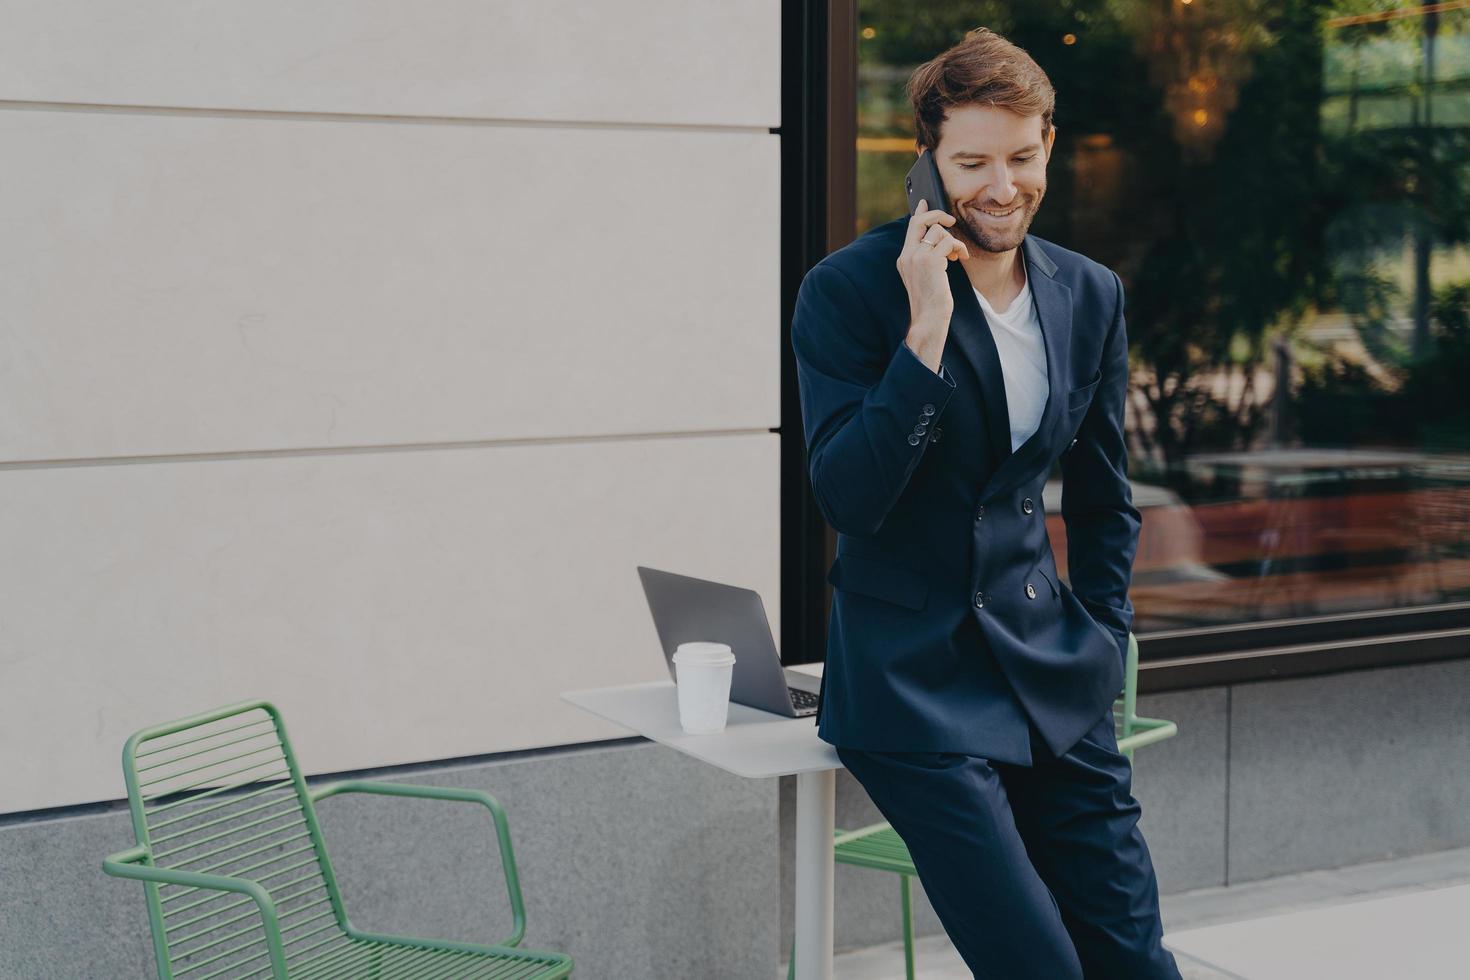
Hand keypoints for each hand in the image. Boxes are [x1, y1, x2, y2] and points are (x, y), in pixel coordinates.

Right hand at [898, 199, 968, 371]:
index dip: (920, 213)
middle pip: (920, 221)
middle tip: (950, 220)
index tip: (924, 202)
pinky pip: (948, 241)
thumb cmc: (931, 301)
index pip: (910, 228)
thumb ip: (927, 257)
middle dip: (937, 215)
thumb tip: (940, 238)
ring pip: (938, 231)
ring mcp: (917, 258)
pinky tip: (960, 258)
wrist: (929, 319)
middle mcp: (907, 255)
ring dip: (953, 240)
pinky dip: (958, 248)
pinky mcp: (930, 261)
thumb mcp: (925, 276)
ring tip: (957, 255)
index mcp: (904, 258)